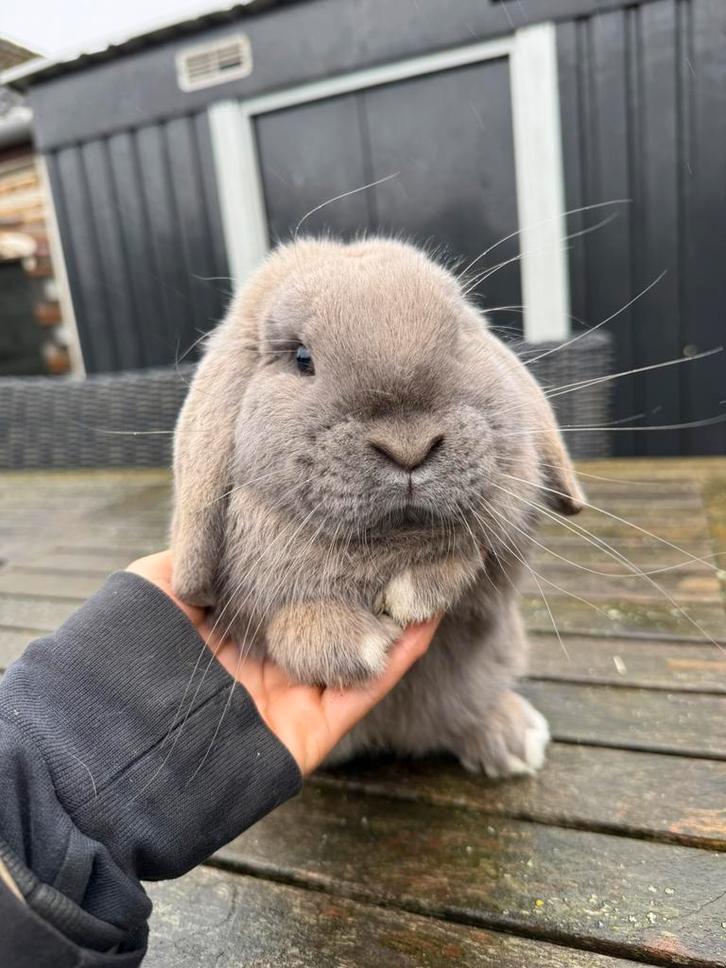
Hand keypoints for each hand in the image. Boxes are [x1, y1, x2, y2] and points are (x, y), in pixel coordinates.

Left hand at [126, 551, 438, 774]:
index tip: (353, 521)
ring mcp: (292, 696)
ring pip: (357, 649)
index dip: (322, 556)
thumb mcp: (154, 587)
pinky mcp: (312, 729)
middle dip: (367, 582)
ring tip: (429, 572)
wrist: (112, 747)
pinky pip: (362, 689)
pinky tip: (423, 618)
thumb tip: (227, 515)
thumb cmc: (127, 658)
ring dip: (394, 616)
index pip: (289, 586)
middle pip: (331, 617)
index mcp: (234, 629)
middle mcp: (268, 660)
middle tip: (402, 539)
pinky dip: (396, 657)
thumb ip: (194, 556)